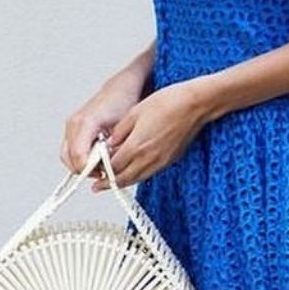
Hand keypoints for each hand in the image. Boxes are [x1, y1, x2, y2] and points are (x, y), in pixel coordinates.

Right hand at [61, 74, 145, 175]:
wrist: (119, 90)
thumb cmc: (123, 104)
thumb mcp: (122, 129)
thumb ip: (114, 148)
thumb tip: (110, 168)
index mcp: (86, 122)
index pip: (79, 154)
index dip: (89, 169)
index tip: (102, 174)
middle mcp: (74, 123)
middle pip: (69, 158)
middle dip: (85, 170)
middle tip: (102, 173)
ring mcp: (70, 125)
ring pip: (66, 156)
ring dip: (81, 165)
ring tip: (99, 166)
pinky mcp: (71, 128)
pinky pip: (69, 150)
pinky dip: (79, 158)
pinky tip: (95, 159)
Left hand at [92, 80, 206, 191]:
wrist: (194, 105)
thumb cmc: (167, 103)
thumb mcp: (135, 113)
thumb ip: (119, 132)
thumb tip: (109, 144)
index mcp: (136, 146)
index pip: (113, 166)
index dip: (101, 169)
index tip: (94, 168)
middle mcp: (148, 158)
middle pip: (124, 178)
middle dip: (108, 184)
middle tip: (98, 187)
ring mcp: (160, 161)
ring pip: (137, 178)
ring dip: (123, 183)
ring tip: (112, 184)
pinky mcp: (170, 160)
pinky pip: (149, 173)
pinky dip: (137, 176)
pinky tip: (133, 173)